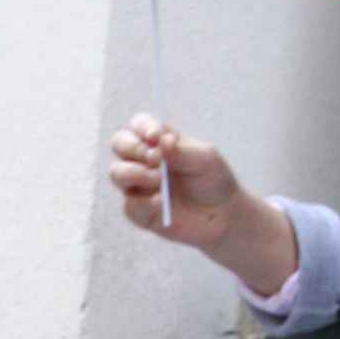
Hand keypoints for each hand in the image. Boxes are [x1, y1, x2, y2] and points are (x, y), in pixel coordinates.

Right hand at [108, 113, 247, 248]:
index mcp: (160, 141)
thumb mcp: (206, 159)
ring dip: (134, 173)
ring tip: (158, 179)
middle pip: (119, 143)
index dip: (143, 127)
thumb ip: (182, 150)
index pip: (139, 125)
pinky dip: (144, 202)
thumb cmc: (213, 179)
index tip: (156, 137)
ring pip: (117, 173)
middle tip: (155, 158)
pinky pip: (130, 205)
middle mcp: (143, 160)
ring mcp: (138, 185)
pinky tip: (160, 201)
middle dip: (133, 147)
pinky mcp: (139, 210)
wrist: (223, 213)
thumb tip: (161, 142)